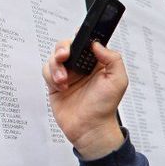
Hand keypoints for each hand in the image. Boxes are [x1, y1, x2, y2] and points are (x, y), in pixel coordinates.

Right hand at [42, 39, 127, 159]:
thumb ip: (112, 59)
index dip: (80, 37)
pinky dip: (51, 76)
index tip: (77, 38)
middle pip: (66, 46)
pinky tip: (62, 87)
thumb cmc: (105, 107)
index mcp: (98, 63)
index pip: (87, 42)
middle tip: (64, 56)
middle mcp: (82, 67)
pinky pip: (47, 71)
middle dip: (62, 48)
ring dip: (56, 66)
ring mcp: (68, 75)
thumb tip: (97, 44)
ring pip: (54, 58)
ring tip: (64, 80)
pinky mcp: (55, 84)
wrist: (90, 128)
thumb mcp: (118, 80)